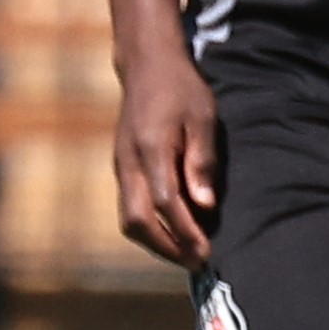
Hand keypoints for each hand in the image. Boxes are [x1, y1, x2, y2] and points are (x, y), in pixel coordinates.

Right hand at [110, 49, 220, 268]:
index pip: (164, 203)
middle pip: (137, 221)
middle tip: (199, 262)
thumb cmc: (182, 91)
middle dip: (167, 247)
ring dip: (157, 243)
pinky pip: (130, 208)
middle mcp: (128, 163)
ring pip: (129, 219)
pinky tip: (175, 233)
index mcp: (150, 149)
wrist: (147, 66)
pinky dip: (150, 227)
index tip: (207, 251)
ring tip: (189, 254)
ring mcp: (121, 167)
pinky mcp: (122, 169)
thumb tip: (206, 206)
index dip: (185, 232)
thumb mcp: (203, 118)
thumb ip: (202, 161)